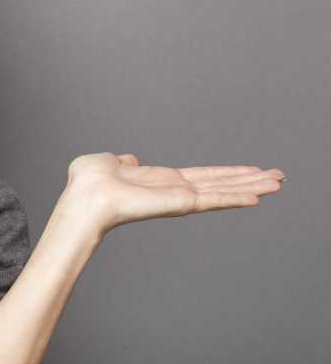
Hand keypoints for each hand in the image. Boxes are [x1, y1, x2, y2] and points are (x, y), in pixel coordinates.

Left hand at [59, 152, 285, 237]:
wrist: (84, 198)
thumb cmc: (86, 184)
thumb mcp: (105, 162)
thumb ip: (120, 161)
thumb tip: (128, 159)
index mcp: (159, 181)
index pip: (201, 176)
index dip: (225, 173)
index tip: (249, 170)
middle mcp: (174, 190)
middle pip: (220, 184)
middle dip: (248, 180)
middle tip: (278, 177)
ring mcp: (179, 198)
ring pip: (223, 191)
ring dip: (251, 186)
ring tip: (278, 182)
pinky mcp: (179, 204)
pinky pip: (213, 200)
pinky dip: (235, 198)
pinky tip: (257, 197)